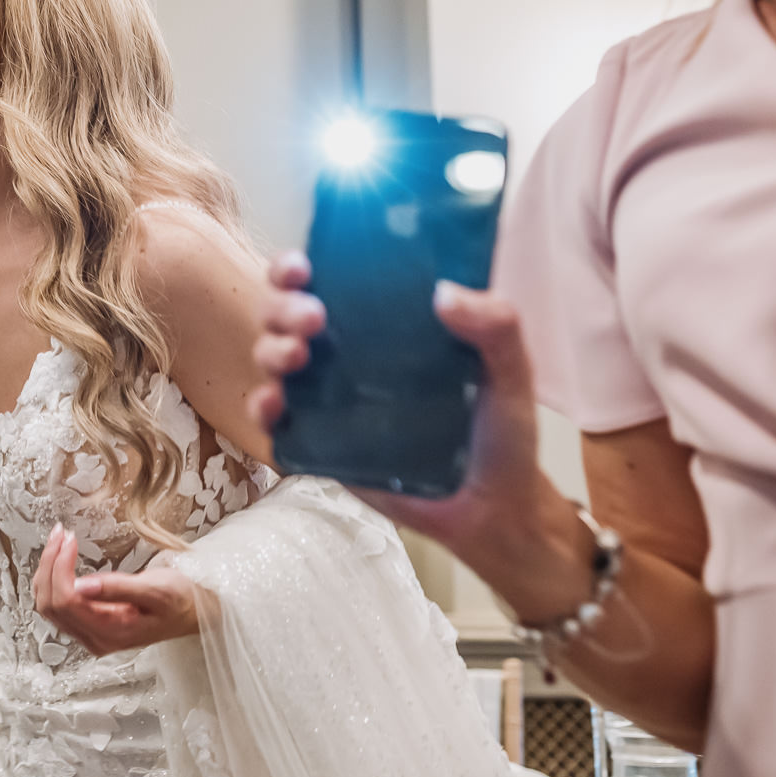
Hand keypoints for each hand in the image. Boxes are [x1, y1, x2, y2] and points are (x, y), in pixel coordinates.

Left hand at [32, 524, 200, 655]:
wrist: (194, 612)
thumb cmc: (180, 600)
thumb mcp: (155, 589)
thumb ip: (117, 589)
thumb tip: (81, 586)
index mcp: (111, 632)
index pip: (66, 601)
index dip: (60, 568)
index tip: (70, 539)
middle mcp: (96, 638)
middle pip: (50, 605)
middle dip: (49, 565)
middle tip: (60, 534)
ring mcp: (90, 634)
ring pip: (49, 605)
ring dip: (47, 571)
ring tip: (58, 541)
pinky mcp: (90, 625)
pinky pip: (58, 605)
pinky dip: (53, 579)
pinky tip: (60, 560)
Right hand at [244, 254, 580, 608]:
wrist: (493, 510)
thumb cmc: (500, 432)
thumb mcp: (512, 371)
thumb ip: (496, 325)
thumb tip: (444, 292)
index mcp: (384, 325)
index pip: (329, 281)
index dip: (297, 267)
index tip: (303, 266)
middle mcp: (348, 355)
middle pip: (285, 314)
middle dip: (282, 306)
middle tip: (313, 317)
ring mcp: (329, 400)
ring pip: (273, 358)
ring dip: (271, 348)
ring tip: (297, 356)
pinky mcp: (320, 444)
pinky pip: (277, 422)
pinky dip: (263, 408)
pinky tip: (275, 405)